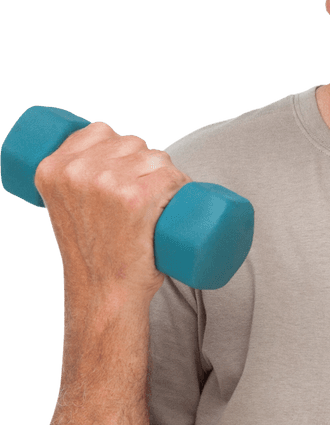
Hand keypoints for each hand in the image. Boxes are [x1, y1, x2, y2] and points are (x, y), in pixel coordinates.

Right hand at [34, 122, 191, 302]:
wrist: (105, 294)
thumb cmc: (94, 252)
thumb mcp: (67, 207)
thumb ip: (74, 180)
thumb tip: (104, 150)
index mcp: (52, 168)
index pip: (100, 131)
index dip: (121, 148)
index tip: (128, 172)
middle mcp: (77, 171)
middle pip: (132, 143)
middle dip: (146, 163)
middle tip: (147, 198)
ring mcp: (107, 183)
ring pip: (157, 158)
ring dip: (168, 175)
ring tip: (161, 205)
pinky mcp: (136, 199)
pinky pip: (172, 176)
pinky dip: (182, 185)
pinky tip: (180, 197)